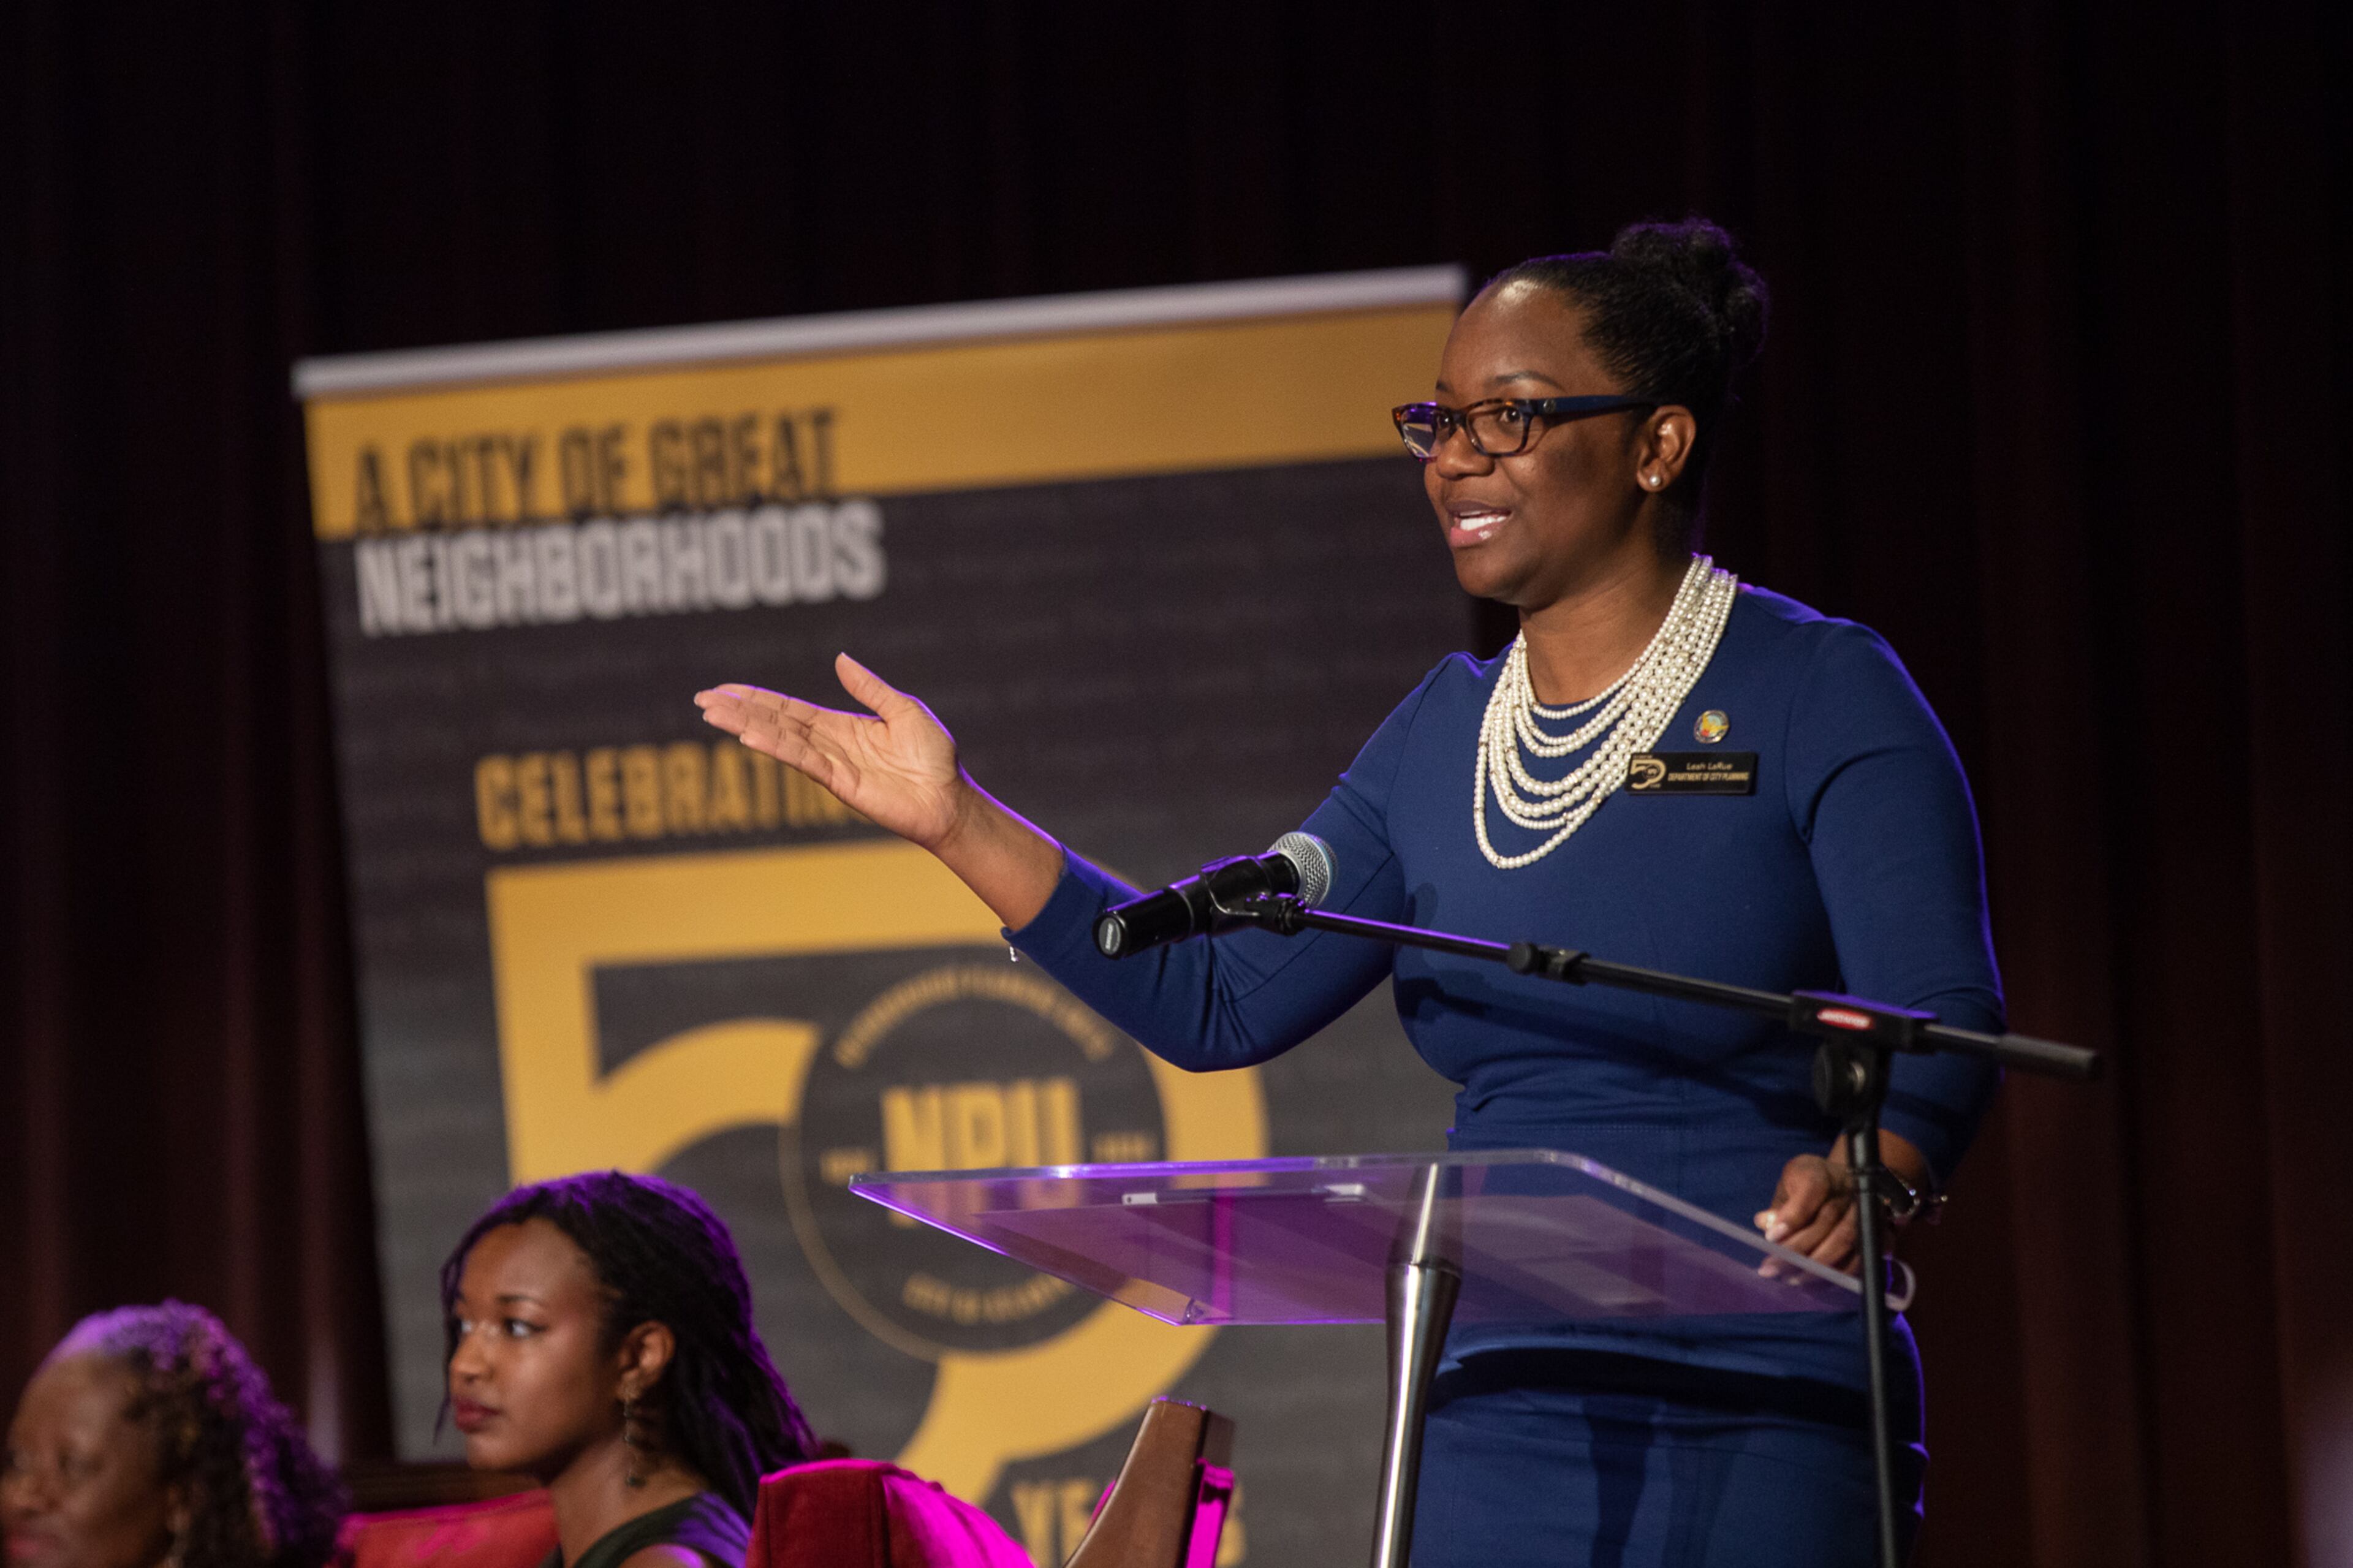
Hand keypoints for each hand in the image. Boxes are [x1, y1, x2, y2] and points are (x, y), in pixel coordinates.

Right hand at [695, 654, 966, 850]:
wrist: (950, 799)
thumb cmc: (934, 759)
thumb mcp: (904, 710)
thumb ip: (870, 689)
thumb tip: (840, 659)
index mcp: (841, 727)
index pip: (789, 709)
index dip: (756, 699)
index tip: (724, 689)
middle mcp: (829, 745)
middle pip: (775, 723)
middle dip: (739, 711)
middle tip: (702, 700)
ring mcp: (832, 764)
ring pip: (781, 740)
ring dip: (746, 726)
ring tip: (713, 714)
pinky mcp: (841, 783)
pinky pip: (803, 761)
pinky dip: (776, 748)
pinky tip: (750, 737)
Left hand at [1755, 1152, 1861, 1276]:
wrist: (1843, 1186)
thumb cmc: (1807, 1187)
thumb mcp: (1788, 1187)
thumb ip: (1779, 1205)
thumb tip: (1767, 1224)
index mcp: (1823, 1172)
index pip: (1812, 1189)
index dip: (1793, 1215)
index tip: (1771, 1237)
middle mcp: (1850, 1189)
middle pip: (1828, 1219)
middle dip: (1799, 1248)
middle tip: (1772, 1268)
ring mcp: (1869, 1211)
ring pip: (1847, 1240)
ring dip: (1819, 1265)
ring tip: (1792, 1279)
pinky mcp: (1879, 1232)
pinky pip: (1861, 1257)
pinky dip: (1838, 1273)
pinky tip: (1815, 1282)